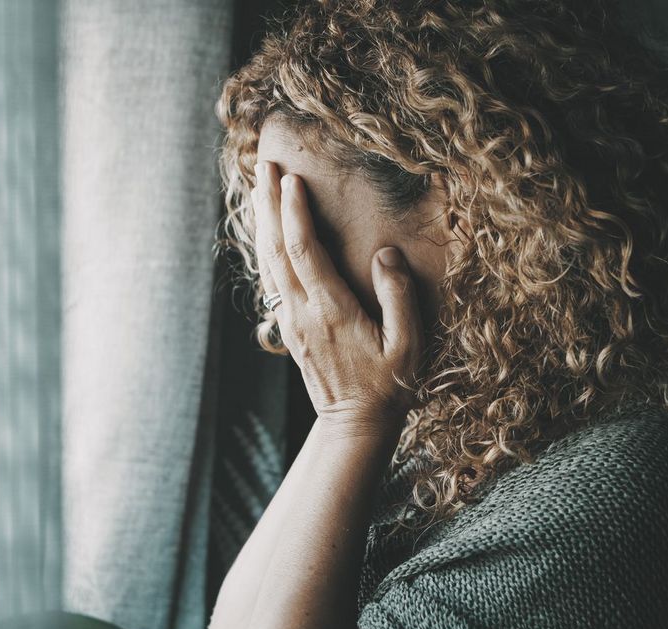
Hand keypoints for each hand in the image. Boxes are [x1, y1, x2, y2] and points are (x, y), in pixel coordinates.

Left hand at [251, 161, 423, 429]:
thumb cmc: (390, 385)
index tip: (291, 178)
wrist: (356, 424)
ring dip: (261, 221)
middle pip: (276, 249)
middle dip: (268, 204)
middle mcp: (302, 313)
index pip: (304, 251)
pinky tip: (265, 230)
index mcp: (331, 311)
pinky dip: (264, 248)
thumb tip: (385, 255)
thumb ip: (398, 297)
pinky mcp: (289, 328)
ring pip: (267, 262)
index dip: (294, 212)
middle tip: (263, 165)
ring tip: (258, 185)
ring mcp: (291, 321)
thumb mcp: (408, 344)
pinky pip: (270, 279)